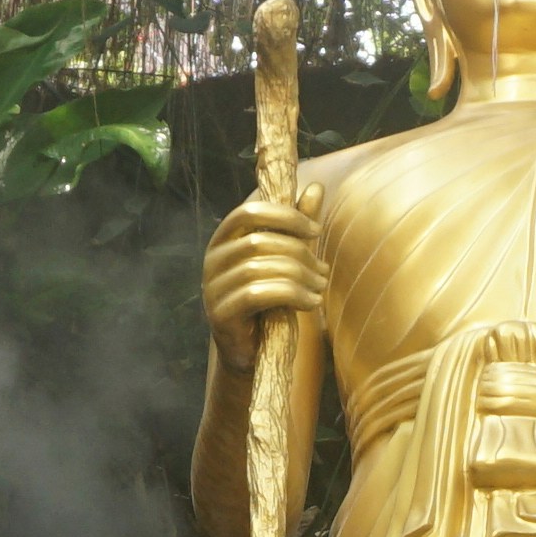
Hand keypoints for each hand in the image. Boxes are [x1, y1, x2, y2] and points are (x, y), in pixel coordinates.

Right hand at [204, 202, 323, 348]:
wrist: (251, 350)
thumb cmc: (269, 301)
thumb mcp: (286, 259)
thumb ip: (297, 226)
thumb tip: (316, 187)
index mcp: (225, 239)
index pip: (250, 211)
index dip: (286, 217)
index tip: (315, 231)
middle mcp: (213, 260)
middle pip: (260, 241)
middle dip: (300, 254)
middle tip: (323, 272)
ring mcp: (212, 287)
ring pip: (260, 268)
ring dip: (299, 277)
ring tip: (319, 289)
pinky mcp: (220, 314)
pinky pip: (257, 294)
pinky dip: (291, 295)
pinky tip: (310, 302)